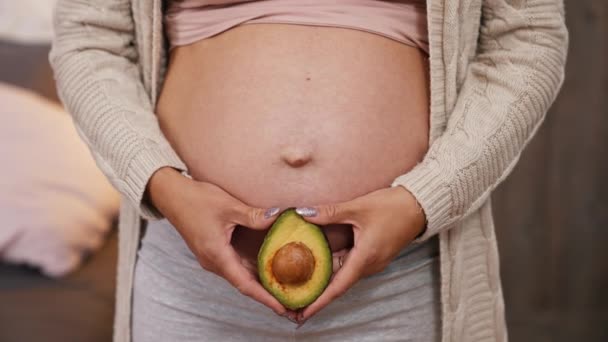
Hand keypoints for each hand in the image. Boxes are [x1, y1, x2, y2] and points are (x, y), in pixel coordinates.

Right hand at [146, 167, 293, 317]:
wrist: (172, 195)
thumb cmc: (196, 200)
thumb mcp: (228, 206)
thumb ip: (253, 215)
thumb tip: (277, 217)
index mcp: (216, 255)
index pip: (245, 284)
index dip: (265, 298)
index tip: (282, 308)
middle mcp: (214, 262)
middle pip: (244, 284)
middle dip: (267, 294)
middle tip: (291, 300)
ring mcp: (213, 258)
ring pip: (241, 275)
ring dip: (260, 282)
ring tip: (284, 287)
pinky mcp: (214, 251)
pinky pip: (236, 265)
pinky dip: (252, 269)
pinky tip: (268, 266)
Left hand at [294, 185, 425, 323]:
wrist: (420, 205)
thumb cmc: (393, 207)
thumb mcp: (358, 207)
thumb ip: (329, 212)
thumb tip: (303, 213)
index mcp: (366, 257)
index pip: (338, 286)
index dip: (319, 301)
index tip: (303, 313)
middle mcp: (370, 265)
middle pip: (339, 283)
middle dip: (318, 293)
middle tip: (295, 300)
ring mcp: (374, 261)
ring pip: (344, 274)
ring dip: (326, 279)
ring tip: (302, 282)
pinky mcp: (374, 254)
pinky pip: (351, 265)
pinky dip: (335, 266)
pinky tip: (320, 260)